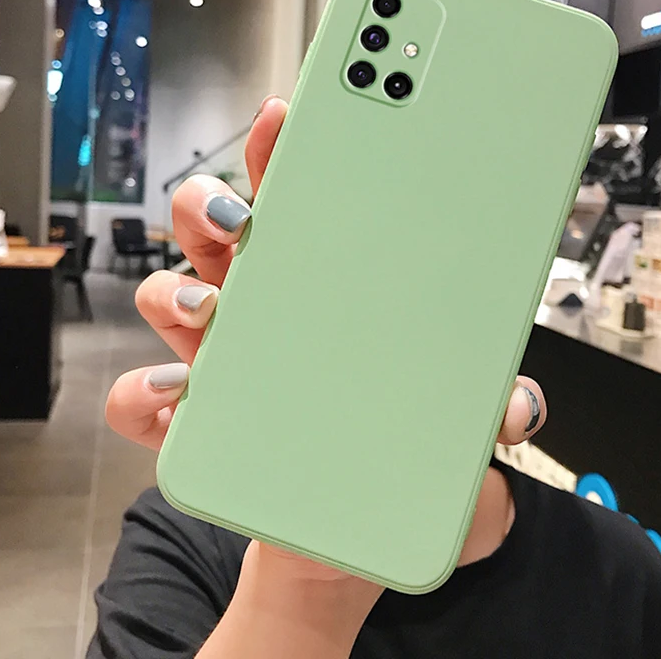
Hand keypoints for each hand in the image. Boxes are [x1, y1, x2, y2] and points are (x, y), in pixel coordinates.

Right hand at [105, 94, 546, 603]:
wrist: (340, 545)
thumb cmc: (390, 464)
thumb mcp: (455, 441)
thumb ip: (486, 413)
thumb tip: (516, 400)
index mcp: (324, 290)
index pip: (303, 205)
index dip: (290, 156)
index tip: (295, 116)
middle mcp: (265, 313)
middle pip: (221, 230)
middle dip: (218, 198)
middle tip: (244, 201)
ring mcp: (222, 363)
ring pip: (171, 294)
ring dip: (180, 286)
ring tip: (214, 303)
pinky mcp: (192, 425)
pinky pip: (143, 400)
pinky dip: (147, 394)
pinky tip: (178, 401)